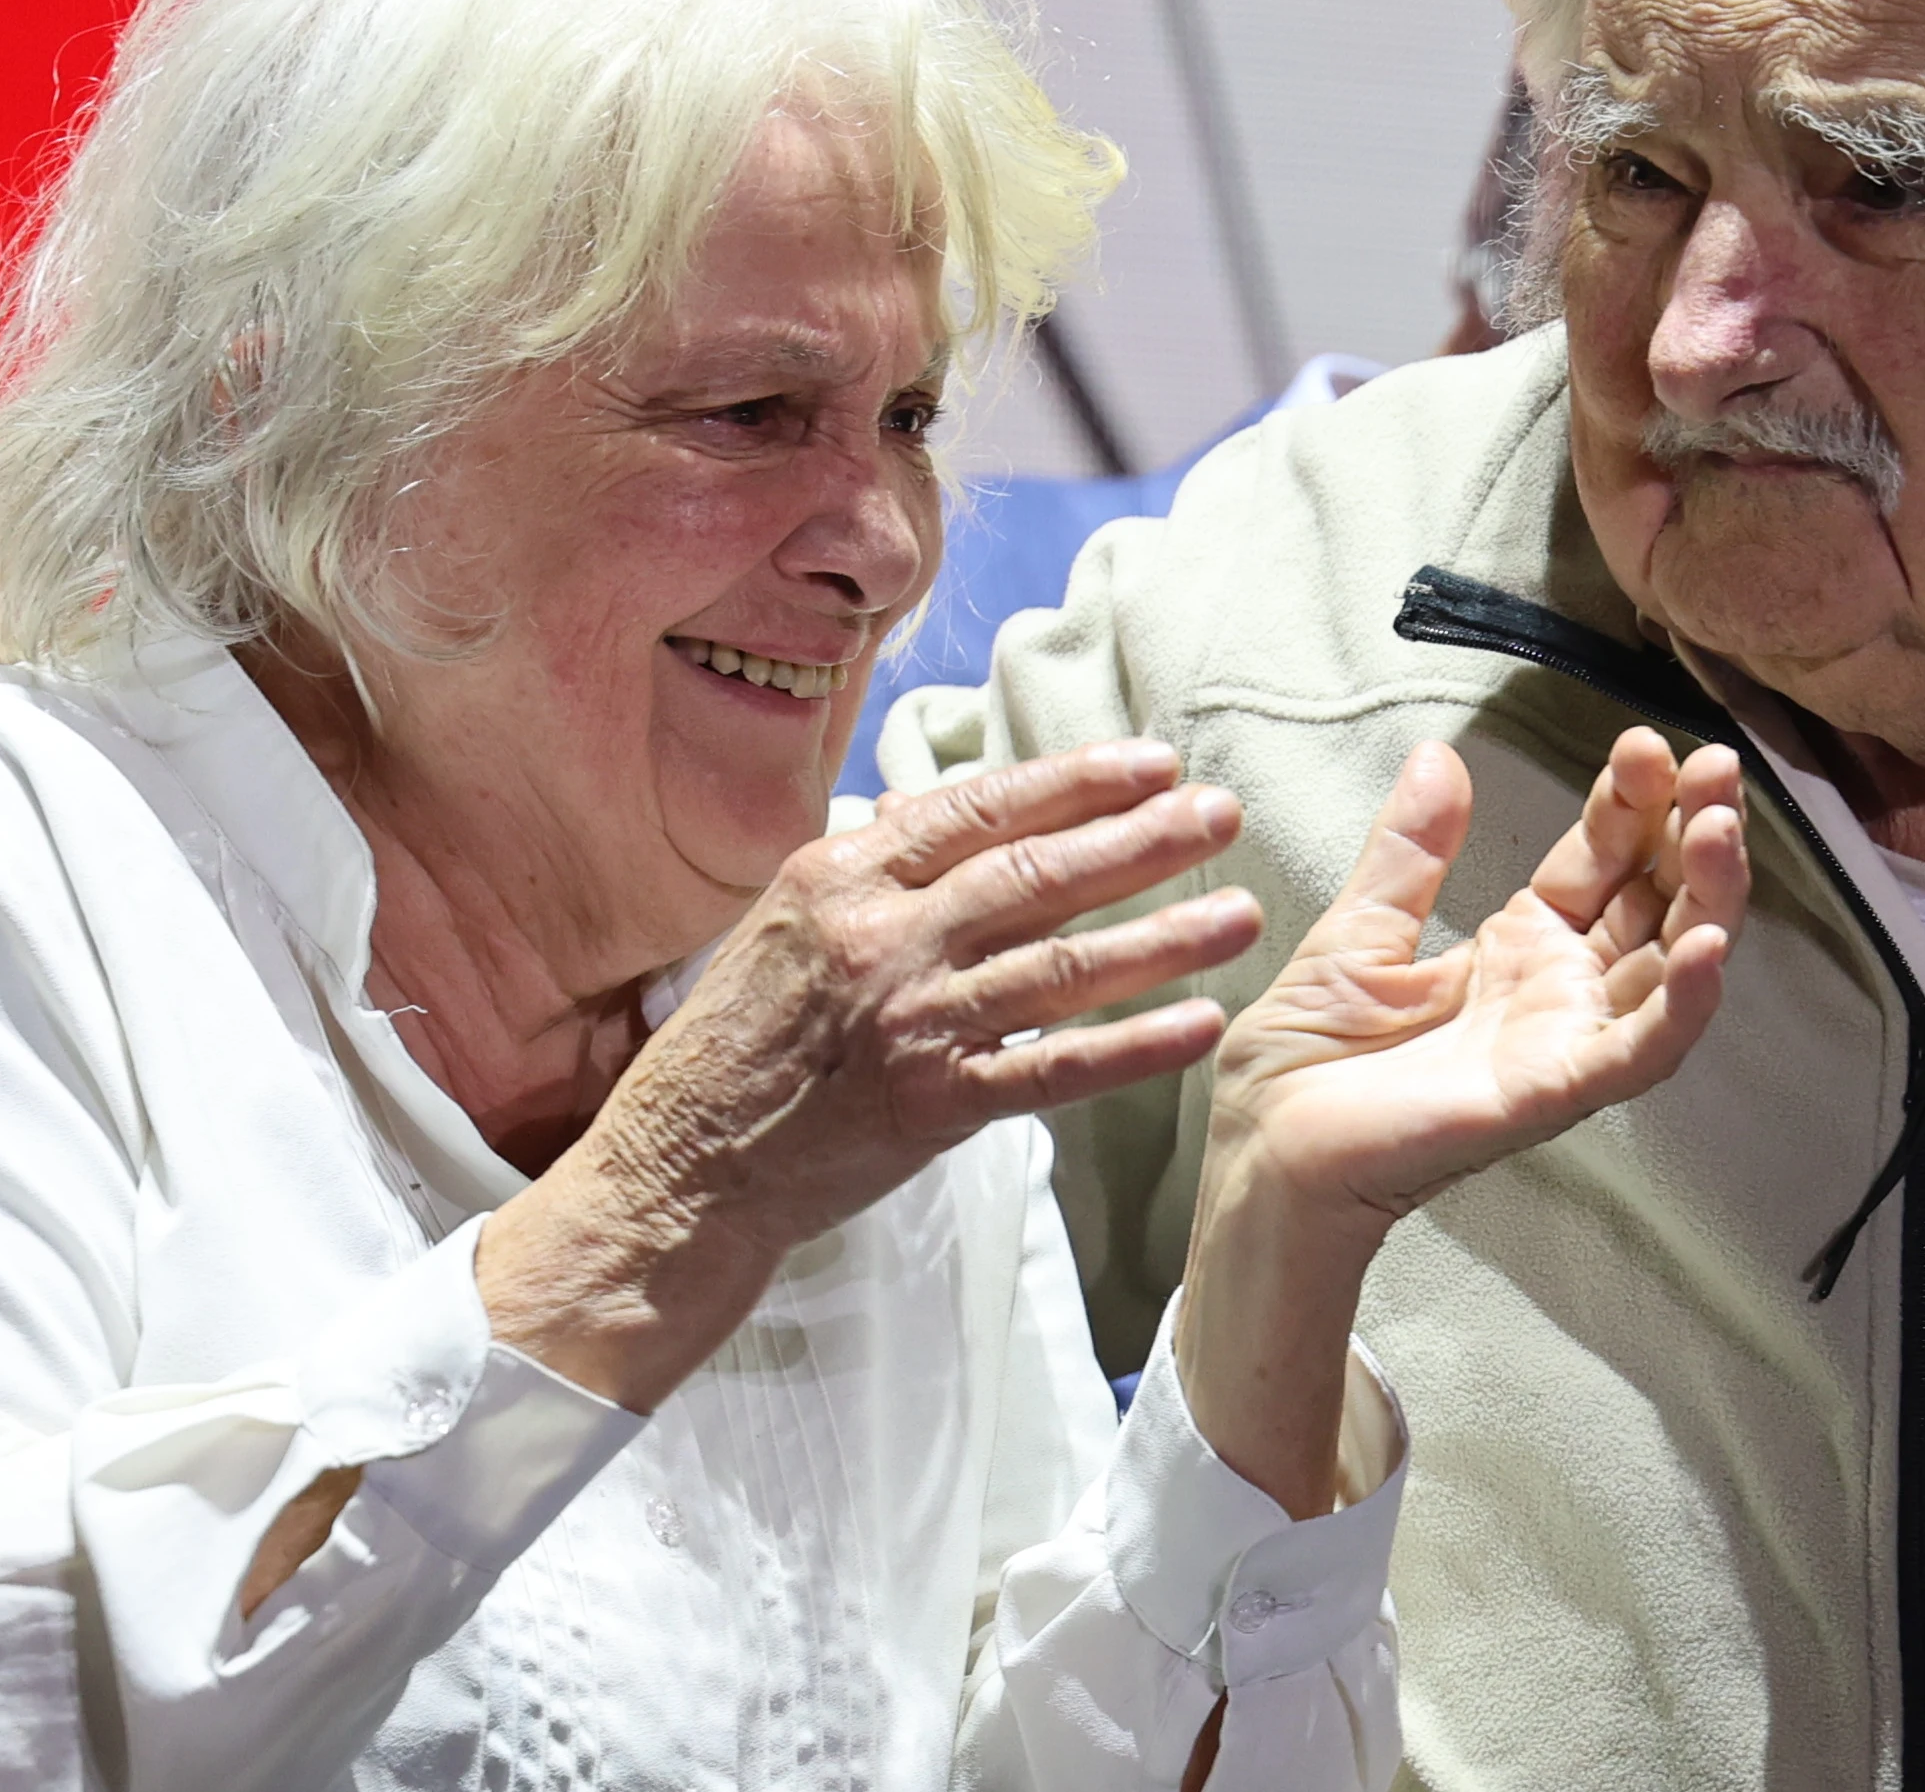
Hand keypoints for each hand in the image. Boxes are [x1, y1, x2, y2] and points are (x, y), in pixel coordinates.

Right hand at [476, 739, 1267, 1410]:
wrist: (684, 1163)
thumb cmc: (739, 1038)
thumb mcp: (788, 920)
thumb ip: (876, 864)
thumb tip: (942, 799)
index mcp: (843, 875)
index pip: (979, 807)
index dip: (1074, 781)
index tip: (1152, 762)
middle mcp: (880, 936)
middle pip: (1035, 874)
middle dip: (1141, 840)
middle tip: (1222, 814)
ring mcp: (908, 1020)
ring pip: (1059, 965)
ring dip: (1161, 938)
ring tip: (1240, 912)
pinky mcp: (932, 1104)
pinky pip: (1052, 1070)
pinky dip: (1132, 1048)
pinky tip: (1198, 1026)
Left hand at [1173, 728, 1747, 1513]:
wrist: (1262, 1158)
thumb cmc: (1303, 1069)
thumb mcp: (1358, 933)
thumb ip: (1410, 852)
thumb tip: (1440, 757)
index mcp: (1517, 951)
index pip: (1602, 862)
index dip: (1631, 803)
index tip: (1648, 742)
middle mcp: (1557, 996)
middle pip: (1657, 904)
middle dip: (1693, 833)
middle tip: (1715, 766)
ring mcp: (1562, 1045)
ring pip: (1671, 969)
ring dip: (1709, 900)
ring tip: (1720, 829)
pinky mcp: (1550, 1093)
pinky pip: (1639, 1052)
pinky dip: (1685, 1004)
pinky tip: (1710, 945)